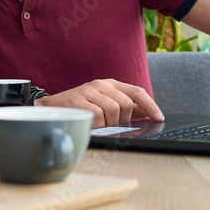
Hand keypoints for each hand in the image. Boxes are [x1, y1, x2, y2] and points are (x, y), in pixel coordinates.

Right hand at [36, 79, 163, 128]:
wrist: (50, 108)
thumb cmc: (80, 108)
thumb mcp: (103, 104)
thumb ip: (125, 109)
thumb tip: (147, 115)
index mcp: (110, 85)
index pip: (137, 92)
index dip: (150, 106)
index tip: (159, 118)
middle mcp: (101, 85)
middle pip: (125, 105)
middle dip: (122, 120)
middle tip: (110, 125)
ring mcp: (88, 91)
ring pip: (112, 111)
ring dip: (107, 124)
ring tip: (96, 124)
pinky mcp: (77, 100)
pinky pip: (97, 116)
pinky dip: (96, 125)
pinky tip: (88, 123)